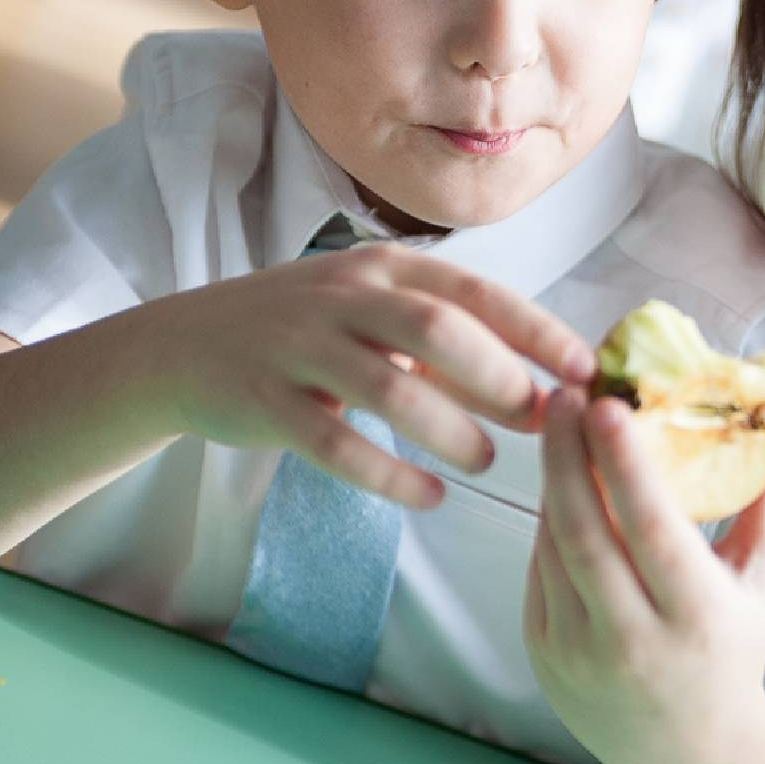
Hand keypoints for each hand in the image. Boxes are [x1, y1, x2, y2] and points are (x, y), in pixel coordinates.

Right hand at [138, 243, 594, 508]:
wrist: (180, 349)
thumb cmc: (306, 335)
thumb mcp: (375, 315)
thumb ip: (450, 344)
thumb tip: (543, 391)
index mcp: (385, 267)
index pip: (478, 292)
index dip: (537, 331)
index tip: (584, 370)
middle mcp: (344, 296)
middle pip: (438, 329)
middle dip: (498, 379)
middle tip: (538, 422)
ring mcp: (299, 346)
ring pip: (390, 386)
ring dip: (449, 429)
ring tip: (484, 461)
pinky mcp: (264, 400)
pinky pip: (334, 442)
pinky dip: (388, 472)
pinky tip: (428, 496)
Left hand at [525, 390, 764, 763]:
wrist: (689, 750)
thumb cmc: (737, 644)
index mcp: (695, 617)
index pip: (651, 530)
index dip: (624, 464)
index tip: (605, 403)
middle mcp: (631, 641)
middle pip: (585, 531)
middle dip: (567, 453)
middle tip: (565, 391)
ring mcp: (578, 653)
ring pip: (553, 544)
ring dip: (552, 476)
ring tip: (560, 420)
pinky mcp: (544, 654)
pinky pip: (538, 569)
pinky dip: (546, 519)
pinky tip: (559, 480)